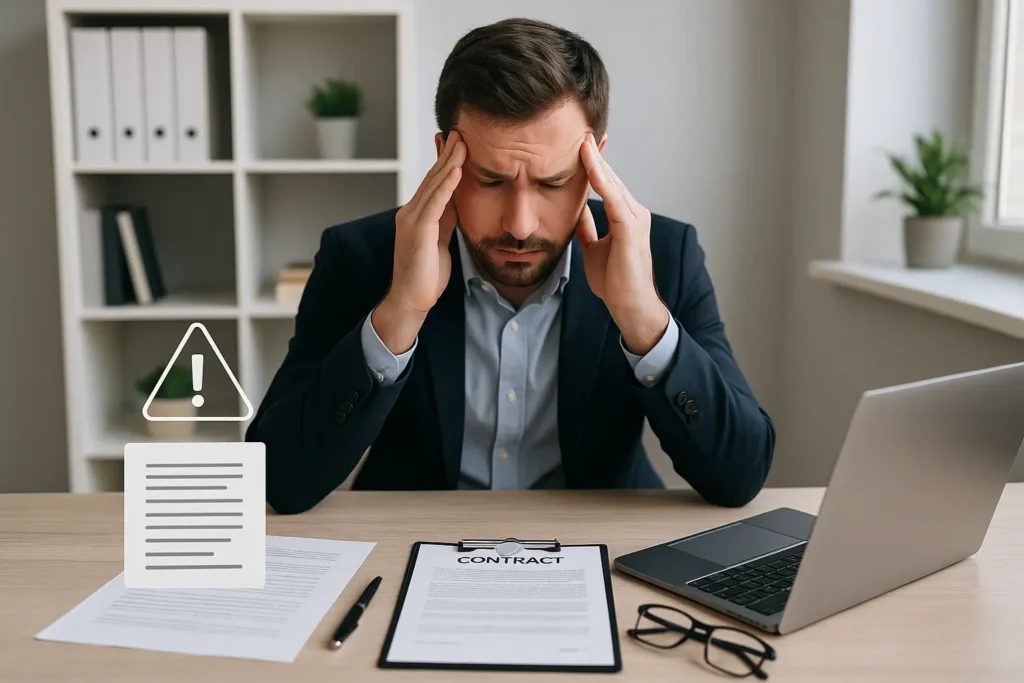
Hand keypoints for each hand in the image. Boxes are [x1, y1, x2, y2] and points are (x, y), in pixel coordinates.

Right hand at [375, 131, 465, 352]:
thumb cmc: (426, 276)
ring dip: (449, 161)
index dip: (445, 161)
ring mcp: (412, 220)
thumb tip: (459, 200)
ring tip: (461, 141)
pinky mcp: (418, 231)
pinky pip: (435, 202)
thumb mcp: (442, 240)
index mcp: (418, 215)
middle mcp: (411, 213)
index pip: (433, 182)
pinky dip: (447, 184)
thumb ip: (447, 219)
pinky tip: (457, 169)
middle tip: (459, 130)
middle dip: (447, 153)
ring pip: (433, 184)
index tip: (456, 141)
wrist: (411, 301)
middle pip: (432, 177)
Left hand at [577, 133, 668, 355]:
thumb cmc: (615, 280)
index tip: (578, 144)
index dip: (593, 164)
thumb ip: (588, 228)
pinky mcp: (631, 228)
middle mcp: (633, 211)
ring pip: (612, 182)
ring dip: (596, 160)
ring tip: (582, 139)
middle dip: (594, 155)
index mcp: (624, 216)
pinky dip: (601, 179)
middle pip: (610, 177)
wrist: (629, 305)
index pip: (607, 183)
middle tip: (578, 130)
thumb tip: (575, 211)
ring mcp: (634, 218)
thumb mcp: (594, 248)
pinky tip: (589, 164)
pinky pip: (613, 198)